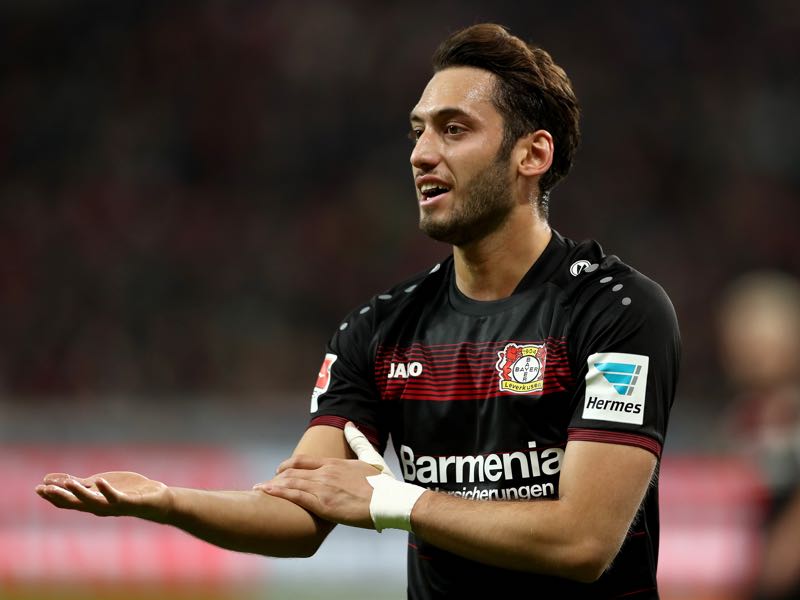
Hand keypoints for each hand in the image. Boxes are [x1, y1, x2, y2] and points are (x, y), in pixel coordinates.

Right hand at [35, 471, 171, 521]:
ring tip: (68, 483)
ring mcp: (113, 506)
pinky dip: (106, 490)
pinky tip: (99, 480)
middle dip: (59, 497)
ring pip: (92, 502)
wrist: (155, 500)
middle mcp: (99, 507)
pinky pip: (115, 497)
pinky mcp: (128, 502)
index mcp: (92, 502)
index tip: (38, 488)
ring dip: (79, 493)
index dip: (52, 496)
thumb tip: (54, 478)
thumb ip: (80, 483)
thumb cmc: (126, 491)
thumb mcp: (99, 485)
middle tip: (44, 490)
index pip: (68, 502)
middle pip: (75, 504)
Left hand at [252, 422, 385, 528]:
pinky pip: (295, 497)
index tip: (279, 470)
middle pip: (293, 472)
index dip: (288, 465)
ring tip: (259, 489)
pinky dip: (279, 494)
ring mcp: (323, 488)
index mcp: (334, 464)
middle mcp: (325, 473)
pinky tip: (267, 494)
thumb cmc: (382, 484)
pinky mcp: (323, 505)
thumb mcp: (370, 458)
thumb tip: (351, 424)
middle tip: (265, 483)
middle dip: (277, 477)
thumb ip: (358, 441)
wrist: (390, 501)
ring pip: (291, 483)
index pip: (303, 461)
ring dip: (272, 486)